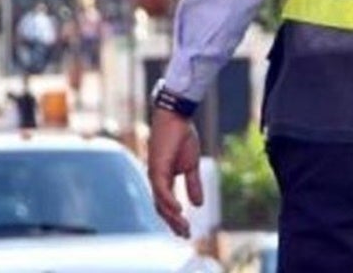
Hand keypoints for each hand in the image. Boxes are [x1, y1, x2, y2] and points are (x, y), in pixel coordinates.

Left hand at [147, 108, 203, 237]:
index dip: (176, 219)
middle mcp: (156, 179)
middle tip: (186, 235)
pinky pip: (162, 190)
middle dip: (173, 223)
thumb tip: (198, 204)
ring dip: (172, 216)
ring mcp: (155, 174)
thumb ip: (193, 184)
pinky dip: (169, 201)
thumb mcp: (191, 165)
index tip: (187, 231)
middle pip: (161, 208)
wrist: (176, 117)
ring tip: (184, 227)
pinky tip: (179, 210)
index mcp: (163, 179)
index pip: (166, 205)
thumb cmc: (182, 137)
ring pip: (160, 202)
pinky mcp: (157, 167)